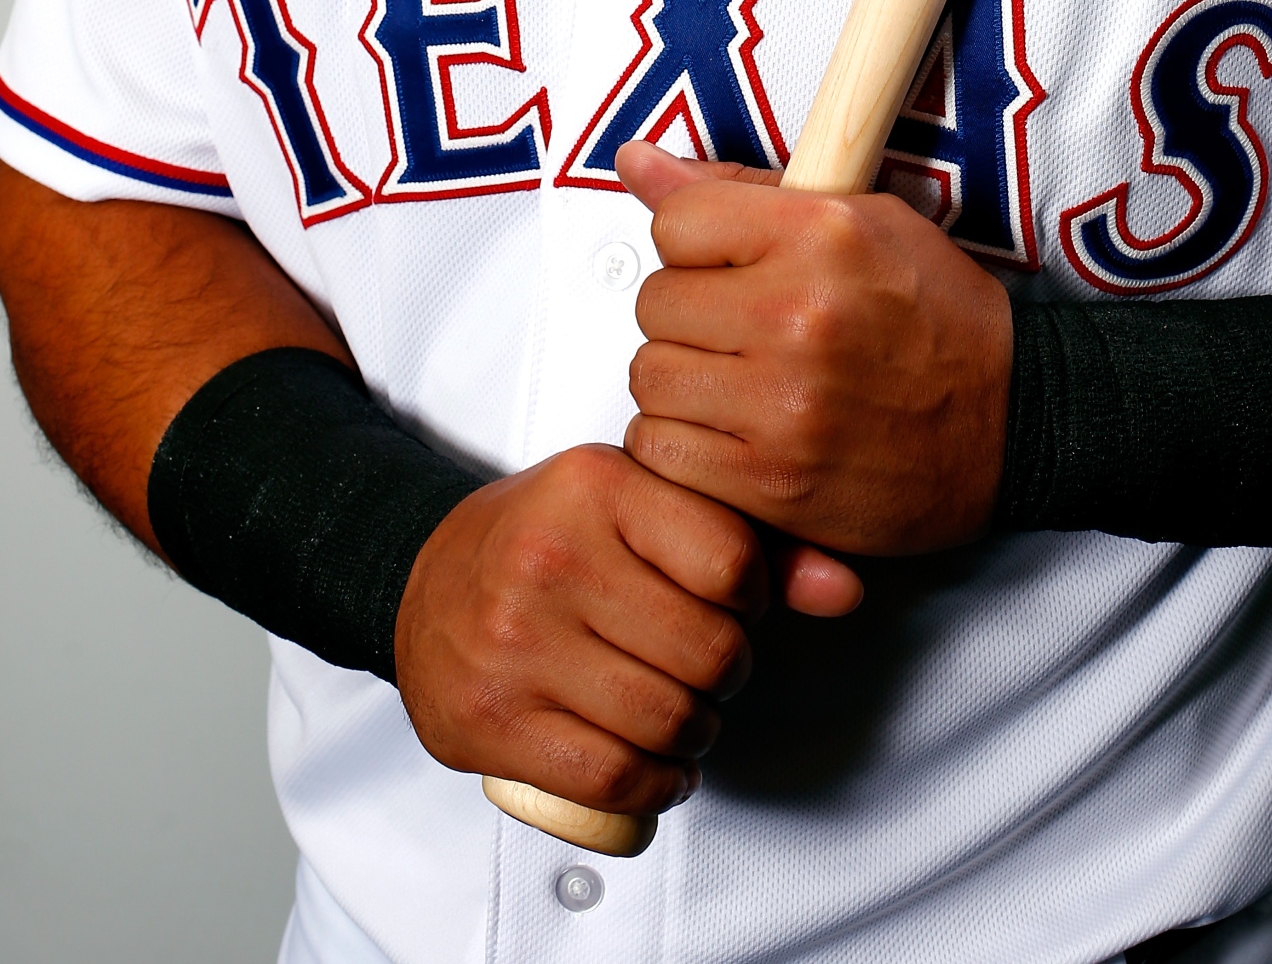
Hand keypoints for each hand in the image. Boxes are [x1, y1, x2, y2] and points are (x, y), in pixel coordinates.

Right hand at [393, 441, 858, 816]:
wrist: (424, 580)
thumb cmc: (555, 539)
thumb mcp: (641, 506)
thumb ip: (749, 541)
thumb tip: (847, 590)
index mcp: (599, 486)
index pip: (732, 560)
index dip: (753, 598)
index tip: (734, 603)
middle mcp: (552, 557)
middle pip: (708, 651)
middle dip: (729, 673)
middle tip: (712, 668)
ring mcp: (515, 642)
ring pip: (666, 719)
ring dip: (697, 733)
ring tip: (687, 715)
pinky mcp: (491, 719)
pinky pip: (612, 775)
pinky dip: (658, 785)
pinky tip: (662, 767)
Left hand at [619, 142, 1015, 557]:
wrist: (1012, 424)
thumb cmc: (937, 318)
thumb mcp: (859, 220)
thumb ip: (740, 192)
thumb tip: (635, 161)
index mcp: (822, 235)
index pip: (676, 221)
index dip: (694, 244)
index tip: (725, 264)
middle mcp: (798, 315)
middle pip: (655, 302)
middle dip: (688, 314)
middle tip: (740, 329)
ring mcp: (782, 404)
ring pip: (650, 377)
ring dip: (682, 380)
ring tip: (737, 381)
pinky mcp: (771, 481)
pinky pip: (661, 449)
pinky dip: (681, 444)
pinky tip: (728, 432)